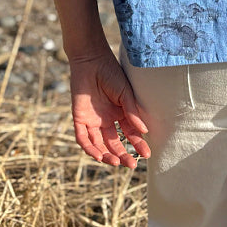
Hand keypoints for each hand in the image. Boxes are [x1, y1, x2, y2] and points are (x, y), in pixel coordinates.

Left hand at [69, 48, 152, 167]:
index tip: (147, 154)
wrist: (91, 61)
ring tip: (117, 162)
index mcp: (119, 113)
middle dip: (123, 155)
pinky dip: (90, 148)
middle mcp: (106, 120)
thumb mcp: (125, 93)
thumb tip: (144, 131)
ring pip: (98, 144)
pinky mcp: (79, 119)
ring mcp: (92, 121)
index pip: (129, 133)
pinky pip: (83, 138)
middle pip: (114, 143)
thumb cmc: (110, 73)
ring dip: (107, 155)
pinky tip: (98, 156)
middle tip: (132, 165)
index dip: (137, 144)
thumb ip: (132, 112)